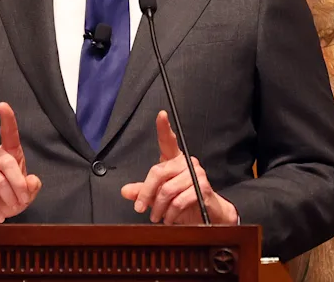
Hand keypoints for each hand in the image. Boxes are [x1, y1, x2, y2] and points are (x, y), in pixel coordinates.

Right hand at [0, 102, 41, 224]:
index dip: (7, 119)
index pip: (8, 134)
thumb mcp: (25, 195)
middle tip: (23, 201)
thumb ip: (32, 187)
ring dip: (8, 198)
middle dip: (18, 184)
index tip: (3, 105)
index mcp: (8, 153)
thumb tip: (32, 181)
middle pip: (7, 162)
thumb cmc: (8, 198)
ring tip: (12, 209)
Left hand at [120, 111, 237, 224]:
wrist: (209, 215)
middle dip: (146, 193)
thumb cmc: (184, 201)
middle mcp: (186, 163)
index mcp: (174, 160)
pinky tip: (169, 219)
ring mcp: (196, 174)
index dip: (164, 127)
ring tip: (156, 217)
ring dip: (159, 208)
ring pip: (168, 189)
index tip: (161, 114)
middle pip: (158, 172)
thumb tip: (125, 191)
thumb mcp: (159, 196)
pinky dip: (171, 213)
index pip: (168, 141)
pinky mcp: (203, 188)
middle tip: (140, 208)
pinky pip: (180, 200)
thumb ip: (143, 191)